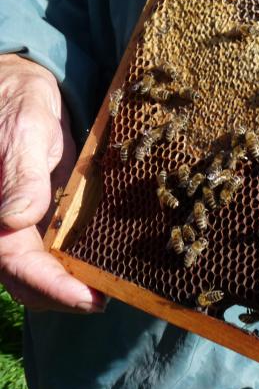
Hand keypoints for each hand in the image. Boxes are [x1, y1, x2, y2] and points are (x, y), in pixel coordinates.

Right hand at [0, 54, 104, 311]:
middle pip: (30, 282)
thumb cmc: (16, 102)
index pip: (18, 266)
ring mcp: (24, 224)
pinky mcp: (44, 215)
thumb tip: (16, 218)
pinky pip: (57, 251)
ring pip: (43, 273)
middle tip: (113, 299)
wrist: (18, 88)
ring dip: (75, 287)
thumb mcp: (23, 128)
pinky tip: (110, 265)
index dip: (53, 288)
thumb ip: (20, 172)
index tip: (90, 300)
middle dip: (68, 297)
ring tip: (118, 289)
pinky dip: (79, 264)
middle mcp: (5, 227)